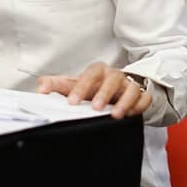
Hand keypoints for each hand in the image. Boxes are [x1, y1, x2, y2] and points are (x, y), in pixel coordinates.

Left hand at [36, 62, 151, 118]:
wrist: (115, 88)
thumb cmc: (92, 87)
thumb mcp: (72, 84)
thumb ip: (55, 84)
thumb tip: (41, 88)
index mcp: (97, 71)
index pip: (89, 74)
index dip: (81, 86)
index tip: (72, 102)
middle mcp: (114, 75)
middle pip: (112, 79)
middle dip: (104, 93)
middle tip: (96, 108)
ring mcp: (129, 84)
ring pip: (131, 88)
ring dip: (124, 101)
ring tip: (116, 116)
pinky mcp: (142, 95)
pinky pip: (145, 98)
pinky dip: (140, 106)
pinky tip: (133, 115)